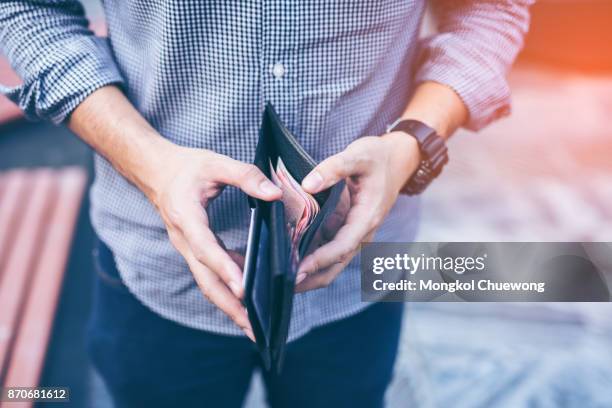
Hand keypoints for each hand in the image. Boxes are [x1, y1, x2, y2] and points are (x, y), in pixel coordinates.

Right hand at [145, 144, 281, 339]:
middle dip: (229, 306)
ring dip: (229, 304)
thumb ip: (246, 176)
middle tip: (254, 328)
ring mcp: (188, 248)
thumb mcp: (215, 163)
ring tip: (255, 324)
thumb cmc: (186, 167)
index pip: (206, 249)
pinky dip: (229, 286)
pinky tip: (251, 292)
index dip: (224, 268)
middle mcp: (184, 240)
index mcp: (187, 218)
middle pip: (206, 280)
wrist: (156, 172)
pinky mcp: (195, 249)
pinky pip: (211, 273)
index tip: (244, 288)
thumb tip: (275, 194)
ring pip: (208, 282)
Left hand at [295, 132, 420, 291]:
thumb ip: (333, 168)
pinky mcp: (348, 230)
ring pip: (333, 262)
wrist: (396, 160)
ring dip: (311, 272)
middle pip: (337, 264)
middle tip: (283, 285)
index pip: (342, 247)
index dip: (320, 260)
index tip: (298, 269)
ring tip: (282, 277)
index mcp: (367, 217)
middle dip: (312, 277)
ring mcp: (355, 233)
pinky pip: (330, 250)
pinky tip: (291, 258)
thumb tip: (307, 185)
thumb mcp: (358, 155)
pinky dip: (312, 257)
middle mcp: (362, 231)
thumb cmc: (378, 157)